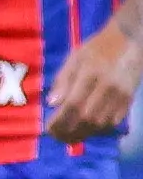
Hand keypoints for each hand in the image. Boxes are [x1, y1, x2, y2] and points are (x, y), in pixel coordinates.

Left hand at [47, 22, 142, 145]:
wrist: (130, 41)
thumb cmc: (98, 47)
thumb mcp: (75, 57)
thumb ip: (63, 79)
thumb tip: (51, 103)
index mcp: (90, 74)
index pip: (73, 104)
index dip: (60, 121)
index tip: (48, 129)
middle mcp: (107, 88)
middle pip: (87, 118)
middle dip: (70, 132)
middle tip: (56, 137)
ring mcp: (121, 96)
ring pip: (101, 124)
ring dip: (84, 134)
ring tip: (68, 137)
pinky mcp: (129, 101)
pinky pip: (114, 122)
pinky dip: (99, 130)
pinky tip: (87, 130)